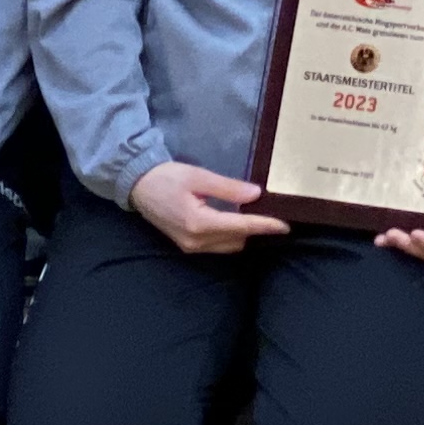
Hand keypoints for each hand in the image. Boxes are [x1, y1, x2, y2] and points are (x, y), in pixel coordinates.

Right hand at [130, 158, 286, 255]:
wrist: (137, 186)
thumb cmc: (167, 177)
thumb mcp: (198, 177)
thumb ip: (227, 188)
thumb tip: (256, 195)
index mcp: (199, 223)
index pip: (240, 227)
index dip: (264, 226)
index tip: (285, 225)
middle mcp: (196, 242)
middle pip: (238, 240)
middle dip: (257, 230)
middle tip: (275, 215)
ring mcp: (191, 247)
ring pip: (229, 245)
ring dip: (245, 234)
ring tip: (260, 217)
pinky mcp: (188, 246)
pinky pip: (218, 245)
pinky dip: (231, 236)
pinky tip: (238, 221)